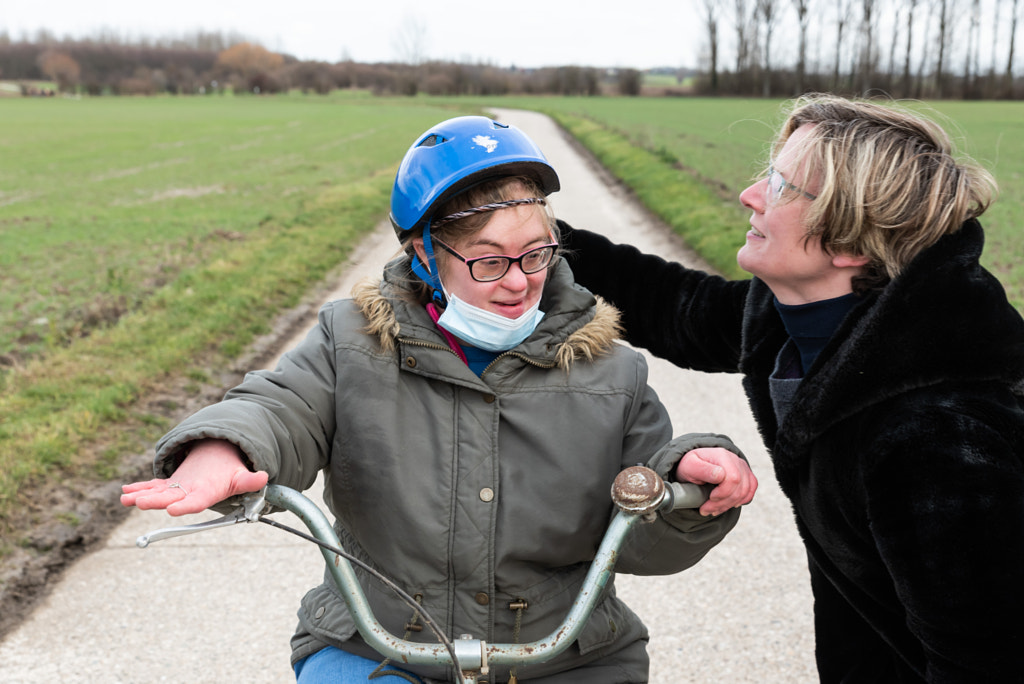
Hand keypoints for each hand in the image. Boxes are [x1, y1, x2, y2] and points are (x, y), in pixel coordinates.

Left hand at [120, 439, 268, 515]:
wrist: (219, 471)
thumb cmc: (230, 475)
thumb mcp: (241, 477)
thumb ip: (250, 480)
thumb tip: (264, 477)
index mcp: (206, 495)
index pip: (196, 502)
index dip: (186, 506)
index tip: (174, 509)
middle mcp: (189, 496)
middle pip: (171, 499)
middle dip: (155, 501)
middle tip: (140, 503)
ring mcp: (177, 491)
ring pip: (158, 494)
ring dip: (142, 495)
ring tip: (126, 498)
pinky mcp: (169, 486)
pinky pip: (153, 486)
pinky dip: (140, 487)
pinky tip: (126, 490)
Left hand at [675, 448, 757, 516]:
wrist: (694, 464)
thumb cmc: (691, 465)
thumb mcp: (690, 466)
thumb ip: (703, 470)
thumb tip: (720, 475)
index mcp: (721, 456)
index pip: (733, 479)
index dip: (722, 493)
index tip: (709, 498)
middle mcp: (735, 459)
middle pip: (739, 488)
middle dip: (723, 503)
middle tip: (706, 510)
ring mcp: (742, 466)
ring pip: (745, 491)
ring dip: (729, 505)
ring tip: (713, 510)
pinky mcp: (746, 473)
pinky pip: (751, 489)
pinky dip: (742, 500)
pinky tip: (730, 504)